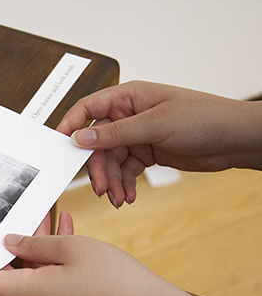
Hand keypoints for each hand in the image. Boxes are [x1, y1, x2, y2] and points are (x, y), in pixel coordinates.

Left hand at [0, 229, 180, 295]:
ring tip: (49, 220)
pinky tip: (65, 236)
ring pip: (30, 277)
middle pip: (8, 275)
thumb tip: (10, 243)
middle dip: (14, 245)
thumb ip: (36, 244)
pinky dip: (51, 265)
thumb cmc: (116, 283)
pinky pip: (46, 286)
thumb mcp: (72, 249)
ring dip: (37, 250)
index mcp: (25, 294)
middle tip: (23, 218)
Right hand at [56, 81, 261, 206]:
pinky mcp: (147, 153)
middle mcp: (129, 115)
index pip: (88, 108)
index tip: (61, 147)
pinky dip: (124, 185)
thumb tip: (80, 137)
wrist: (235, 140)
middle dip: (98, 169)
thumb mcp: (155, 125)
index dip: (71, 126)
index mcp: (128, 97)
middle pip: (98, 143)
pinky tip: (128, 196)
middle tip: (102, 189)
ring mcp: (137, 135)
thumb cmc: (204, 118)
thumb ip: (115, 133)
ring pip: (111, 161)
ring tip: (119, 199)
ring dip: (112, 181)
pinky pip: (125, 170)